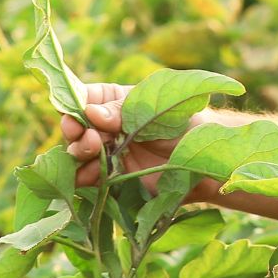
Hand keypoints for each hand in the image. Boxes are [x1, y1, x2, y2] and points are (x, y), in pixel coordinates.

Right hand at [59, 82, 215, 203]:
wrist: (204, 162)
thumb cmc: (185, 126)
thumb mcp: (159, 111)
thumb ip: (124, 111)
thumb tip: (90, 112)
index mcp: (113, 101)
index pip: (83, 98)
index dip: (73, 107)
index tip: (77, 118)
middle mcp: (104, 127)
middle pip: (75, 128)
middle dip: (76, 133)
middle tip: (92, 140)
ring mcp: (105, 152)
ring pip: (76, 154)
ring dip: (79, 155)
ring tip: (95, 155)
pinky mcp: (110, 177)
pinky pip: (87, 179)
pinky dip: (84, 177)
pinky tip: (95, 175)